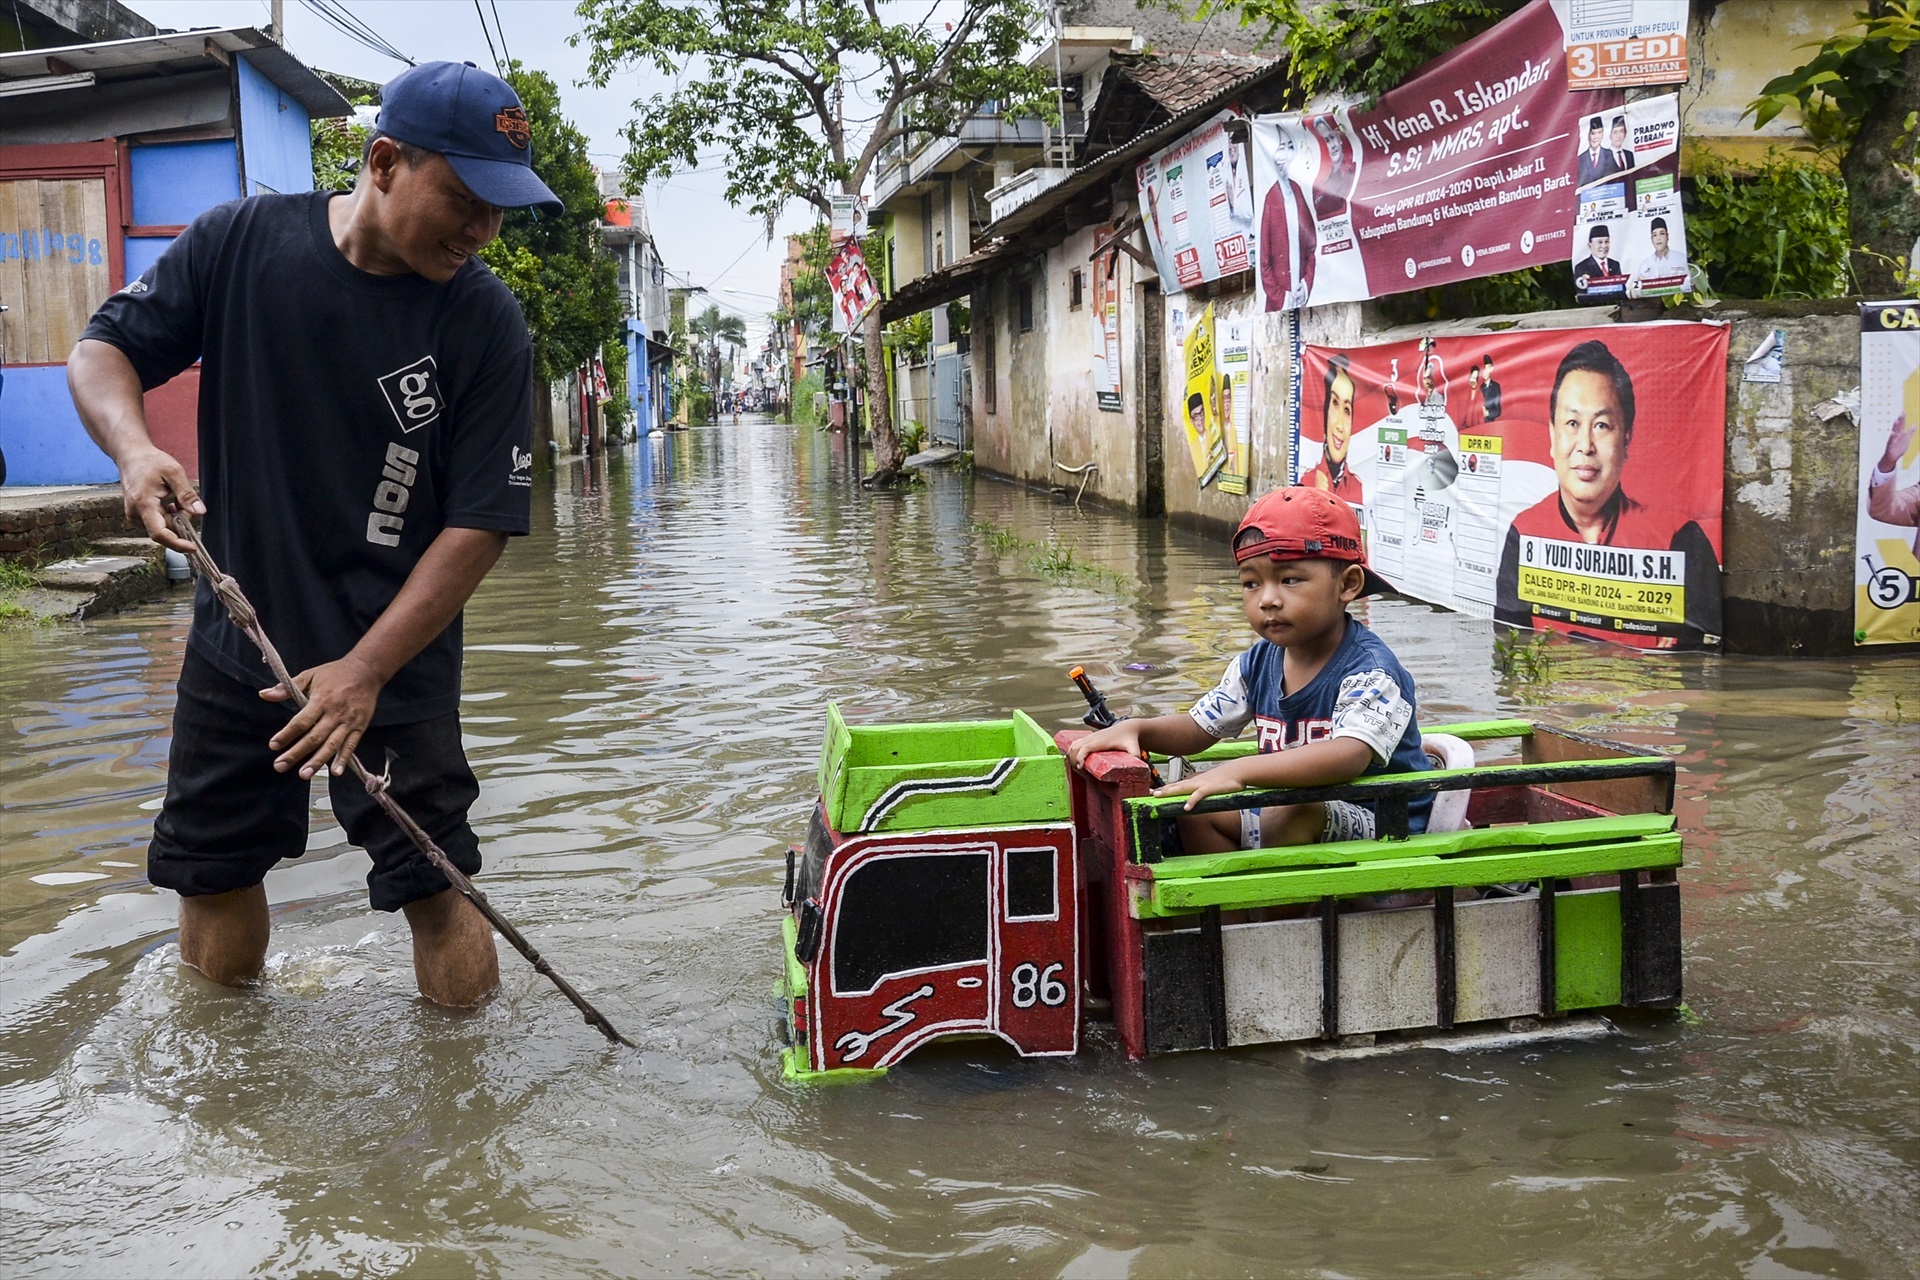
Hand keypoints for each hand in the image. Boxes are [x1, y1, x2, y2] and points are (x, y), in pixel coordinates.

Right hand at [119, 445, 203, 552]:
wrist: (131, 455)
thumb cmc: (150, 461)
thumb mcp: (174, 472)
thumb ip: (187, 494)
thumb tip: (200, 512)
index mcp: (143, 504)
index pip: (159, 533)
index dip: (177, 544)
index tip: (193, 548)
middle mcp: (135, 513)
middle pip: (164, 531)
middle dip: (181, 523)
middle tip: (187, 504)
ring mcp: (134, 515)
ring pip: (162, 527)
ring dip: (175, 518)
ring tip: (176, 498)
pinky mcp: (137, 514)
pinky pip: (157, 522)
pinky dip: (169, 516)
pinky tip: (170, 502)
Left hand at [263, 655, 382, 778]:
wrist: (366, 671)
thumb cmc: (335, 673)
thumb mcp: (309, 675)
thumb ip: (286, 687)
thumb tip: (264, 694)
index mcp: (321, 700)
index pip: (301, 721)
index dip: (287, 734)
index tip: (273, 746)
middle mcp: (334, 714)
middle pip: (314, 737)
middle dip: (296, 753)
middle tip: (280, 766)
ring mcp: (348, 722)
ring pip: (331, 745)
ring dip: (318, 761)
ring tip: (304, 774)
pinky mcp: (360, 727)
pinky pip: (351, 746)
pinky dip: (344, 759)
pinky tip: (336, 772)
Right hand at [1065, 721, 1142, 768]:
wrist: (1128, 728)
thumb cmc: (1130, 739)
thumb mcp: (1134, 748)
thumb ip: (1136, 756)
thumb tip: (1138, 767)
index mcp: (1101, 741)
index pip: (1085, 748)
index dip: (1080, 757)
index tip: (1080, 768)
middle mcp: (1093, 738)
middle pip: (1075, 747)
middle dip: (1072, 760)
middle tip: (1078, 772)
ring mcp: (1090, 737)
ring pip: (1073, 745)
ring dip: (1070, 756)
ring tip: (1074, 768)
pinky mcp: (1089, 738)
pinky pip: (1075, 744)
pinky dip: (1071, 751)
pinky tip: (1072, 760)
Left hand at [1151, 764, 1248, 810]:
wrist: (1238, 771)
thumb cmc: (1225, 779)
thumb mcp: (1210, 785)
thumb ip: (1201, 791)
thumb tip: (1194, 797)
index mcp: (1194, 782)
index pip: (1176, 785)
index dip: (1164, 789)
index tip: (1152, 792)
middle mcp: (1195, 782)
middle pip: (1175, 786)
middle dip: (1162, 790)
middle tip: (1149, 793)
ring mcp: (1202, 784)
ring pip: (1182, 788)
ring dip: (1170, 792)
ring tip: (1158, 796)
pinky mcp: (1210, 788)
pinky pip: (1199, 795)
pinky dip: (1192, 801)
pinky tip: (1186, 808)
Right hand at [1881, 416, 1914, 470]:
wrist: (1892, 457)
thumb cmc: (1898, 448)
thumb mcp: (1907, 439)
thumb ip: (1910, 431)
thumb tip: (1914, 424)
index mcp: (1900, 434)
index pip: (1901, 425)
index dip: (1903, 419)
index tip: (1903, 411)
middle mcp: (1896, 436)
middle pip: (1898, 427)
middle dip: (1900, 420)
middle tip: (1901, 414)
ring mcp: (1893, 440)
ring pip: (1894, 432)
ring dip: (1895, 427)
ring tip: (1896, 421)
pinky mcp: (1890, 446)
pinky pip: (1890, 441)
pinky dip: (1891, 437)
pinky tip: (1892, 433)